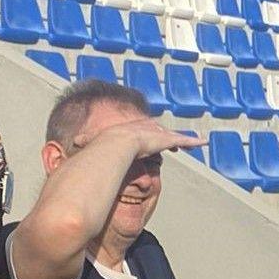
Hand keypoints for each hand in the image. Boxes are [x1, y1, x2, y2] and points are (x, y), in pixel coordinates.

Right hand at [74, 115, 202, 159]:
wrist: (115, 145)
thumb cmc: (104, 148)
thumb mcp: (95, 147)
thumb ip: (88, 147)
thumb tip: (73, 148)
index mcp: (132, 132)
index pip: (143, 133)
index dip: (150, 137)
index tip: (153, 141)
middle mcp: (146, 130)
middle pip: (161, 133)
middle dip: (168, 136)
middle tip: (177, 142)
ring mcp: (157, 134)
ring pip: (174, 136)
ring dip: (184, 139)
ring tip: (196, 142)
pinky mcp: (166, 140)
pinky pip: (184, 140)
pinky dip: (195, 141)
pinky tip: (205, 142)